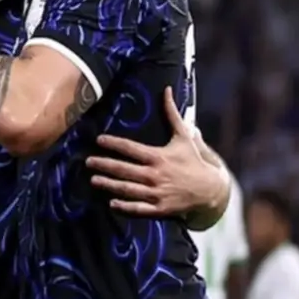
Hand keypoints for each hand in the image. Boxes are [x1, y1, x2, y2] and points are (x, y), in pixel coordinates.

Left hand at [86, 88, 224, 216]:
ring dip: (110, 185)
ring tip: (94, 180)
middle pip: (125, 169)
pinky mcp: (161, 208)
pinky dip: (126, 207)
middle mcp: (156, 174)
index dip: (114, 143)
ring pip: (129, 189)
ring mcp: (157, 192)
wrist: (211, 189)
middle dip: (105, 165)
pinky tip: (112, 204)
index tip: (98, 140)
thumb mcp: (183, 136)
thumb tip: (166, 90)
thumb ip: (172, 114)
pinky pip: (140, 208)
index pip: (131, 148)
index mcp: (158, 156)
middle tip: (87, 162)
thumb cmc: (193, 160)